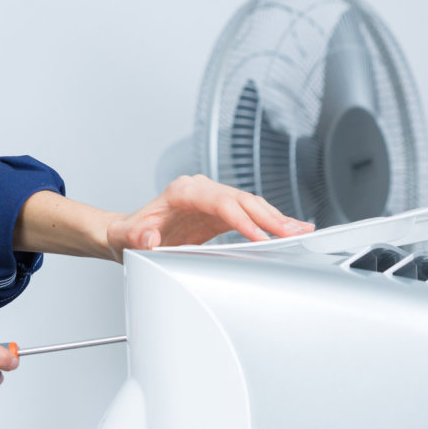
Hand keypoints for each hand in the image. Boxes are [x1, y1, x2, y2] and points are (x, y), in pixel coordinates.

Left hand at [105, 175, 313, 261]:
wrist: (128, 235)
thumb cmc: (128, 234)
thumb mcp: (126, 238)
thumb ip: (137, 237)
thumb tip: (150, 238)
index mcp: (182, 191)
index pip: (219, 201)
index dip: (241, 219)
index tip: (259, 236)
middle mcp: (200, 190)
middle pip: (241, 199)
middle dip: (269, 216)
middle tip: (294, 233)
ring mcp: (212, 199)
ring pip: (250, 205)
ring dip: (276, 219)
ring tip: (301, 231)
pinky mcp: (219, 213)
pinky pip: (249, 215)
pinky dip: (269, 223)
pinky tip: (289, 229)